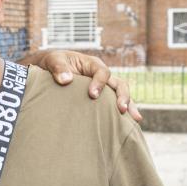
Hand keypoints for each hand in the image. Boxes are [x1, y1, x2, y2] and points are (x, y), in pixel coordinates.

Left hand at [18, 49, 141, 120]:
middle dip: (123, 96)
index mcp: (92, 64)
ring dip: (129, 105)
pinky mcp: (102, 99)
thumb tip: (66, 80)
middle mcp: (102, 76)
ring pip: (121, 95)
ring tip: (135, 119)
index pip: (103, 72)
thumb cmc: (54, 63)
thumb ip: (58, 68)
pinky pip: (114, 105)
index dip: (100, 82)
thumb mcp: (53, 60)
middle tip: (121, 109)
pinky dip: (122, 113)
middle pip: (119, 84)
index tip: (92, 95)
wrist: (51, 71)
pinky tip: (128, 125)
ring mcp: (104, 88)